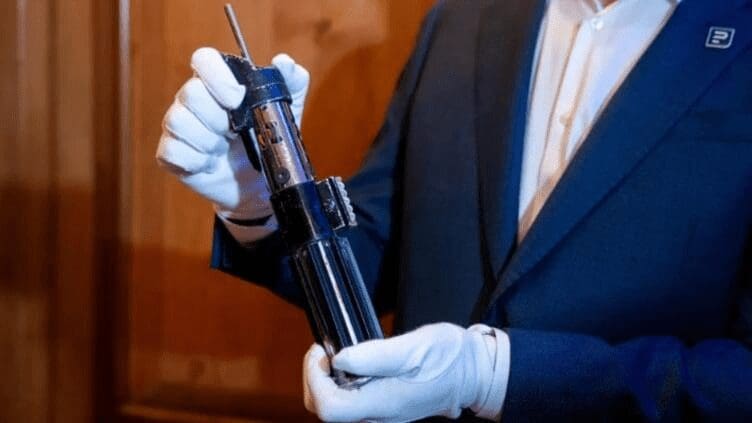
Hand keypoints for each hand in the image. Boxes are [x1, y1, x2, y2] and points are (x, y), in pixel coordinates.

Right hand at [156, 47, 309, 222]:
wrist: (262, 183)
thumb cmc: (270, 141)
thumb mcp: (288, 110)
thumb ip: (292, 81)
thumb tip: (284, 63)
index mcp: (219, 82)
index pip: (204, 60)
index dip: (217, 76)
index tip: (237, 98)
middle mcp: (194, 99)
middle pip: (191, 93)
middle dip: (218, 118)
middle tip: (236, 132)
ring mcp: (181, 127)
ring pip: (178, 121)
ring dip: (207, 141)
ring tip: (223, 150)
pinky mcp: (173, 155)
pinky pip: (172, 152)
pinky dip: (194, 161)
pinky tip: (210, 165)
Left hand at [304, 322, 509, 421]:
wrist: (474, 373)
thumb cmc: (450, 358)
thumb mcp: (415, 347)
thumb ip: (377, 354)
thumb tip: (340, 359)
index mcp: (383, 403)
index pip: (329, 408)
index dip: (314, 378)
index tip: (322, 351)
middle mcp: (378, 415)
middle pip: (326, 409)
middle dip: (314, 378)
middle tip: (325, 349)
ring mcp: (381, 413)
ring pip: (335, 406)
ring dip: (325, 379)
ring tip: (336, 353)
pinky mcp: (383, 406)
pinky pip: (349, 400)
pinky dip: (339, 381)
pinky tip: (350, 362)